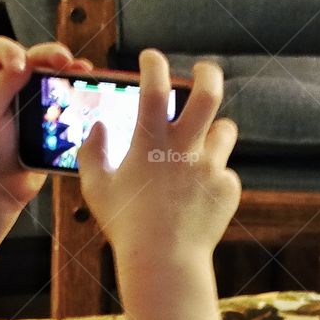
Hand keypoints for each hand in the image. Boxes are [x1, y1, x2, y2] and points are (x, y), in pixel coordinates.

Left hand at [0, 36, 92, 214]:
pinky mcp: (48, 118)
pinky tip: (87, 89)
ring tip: (84, 71)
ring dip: (69, 70)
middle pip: (32, 57)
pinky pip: (64, 99)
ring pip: (52, 76)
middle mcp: (7, 85)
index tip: (22, 66)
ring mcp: (30, 102)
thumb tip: (25, 60)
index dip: (13, 50)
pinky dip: (77, 91)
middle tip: (65, 61)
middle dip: (51, 55)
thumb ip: (1, 85)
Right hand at [78, 49, 239, 262]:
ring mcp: (211, 167)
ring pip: (224, 131)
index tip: (151, 57)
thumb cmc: (124, 224)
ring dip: (212, 134)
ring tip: (197, 150)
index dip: (154, 63)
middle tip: (203, 70)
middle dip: (208, 73)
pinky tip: (195, 199)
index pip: (154, 86)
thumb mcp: (95, 187)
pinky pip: (224, 173)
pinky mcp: (228, 188)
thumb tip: (97, 127)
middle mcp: (185, 148)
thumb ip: (92, 152)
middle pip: (209, 93)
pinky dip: (212, 179)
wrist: (164, 262)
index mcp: (150, 142)